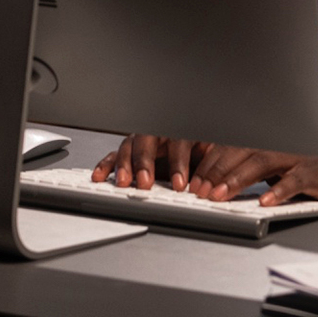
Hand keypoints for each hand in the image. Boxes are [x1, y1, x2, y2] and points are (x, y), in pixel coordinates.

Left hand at [91, 134, 317, 206]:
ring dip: (238, 179)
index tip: (192, 181)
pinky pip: (294, 180)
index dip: (209, 163)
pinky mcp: (316, 172)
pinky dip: (278, 189)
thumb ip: (249, 166)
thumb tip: (212, 179)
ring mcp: (297, 155)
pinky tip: (265, 201)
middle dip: (216, 172)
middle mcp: (279, 142)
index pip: (231, 147)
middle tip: (199, 191)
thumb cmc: (306, 164)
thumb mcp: (276, 163)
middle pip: (242, 152)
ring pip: (262, 162)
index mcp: (266, 140)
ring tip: (219, 195)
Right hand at [91, 135, 206, 191]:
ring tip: (123, 182)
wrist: (201, 150)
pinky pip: (115, 155)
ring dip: (125, 164)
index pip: (180, 142)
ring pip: (130, 146)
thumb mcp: (214, 157)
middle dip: (145, 162)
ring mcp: (144, 143)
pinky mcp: (131, 154)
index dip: (179, 163)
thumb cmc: (206, 155)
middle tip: (146, 182)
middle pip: (149, 140)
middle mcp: (162, 135)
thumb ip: (212, 166)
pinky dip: (107, 165)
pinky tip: (101, 176)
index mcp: (185, 133)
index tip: (180, 183)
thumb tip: (216, 182)